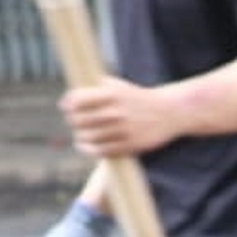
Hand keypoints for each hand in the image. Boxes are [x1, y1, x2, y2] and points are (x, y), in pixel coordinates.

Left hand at [60, 78, 189, 160]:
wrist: (170, 112)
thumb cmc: (139, 98)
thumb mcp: (120, 86)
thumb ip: (97, 88)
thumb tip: (72, 95)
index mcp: (112, 94)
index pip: (78, 100)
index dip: (68, 104)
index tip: (66, 107)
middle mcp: (117, 112)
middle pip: (80, 120)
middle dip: (73, 121)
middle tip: (74, 122)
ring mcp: (124, 130)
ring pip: (89, 136)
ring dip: (80, 136)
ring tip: (80, 135)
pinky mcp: (130, 145)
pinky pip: (102, 150)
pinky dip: (89, 149)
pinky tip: (85, 146)